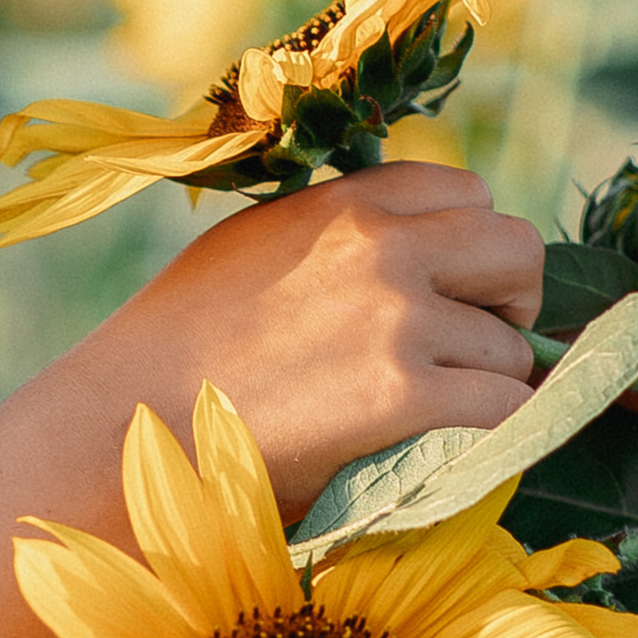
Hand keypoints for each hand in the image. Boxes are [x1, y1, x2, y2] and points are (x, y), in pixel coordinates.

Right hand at [103, 164, 545, 516]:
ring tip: (431, 414)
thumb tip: (403, 246)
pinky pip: (502, 406)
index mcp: (341, 205)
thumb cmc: (171, 351)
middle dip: (507, 300)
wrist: (122, 424)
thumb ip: (328, 237)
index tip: (452, 289)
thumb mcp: (248, 250)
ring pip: (510, 344)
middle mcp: (380, 247)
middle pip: (515, 249)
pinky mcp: (402, 397)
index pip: (466, 190)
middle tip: (475, 347)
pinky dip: (489, 432)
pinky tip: (445, 447)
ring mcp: (397, 320)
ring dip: (486, 382)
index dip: (469, 243)